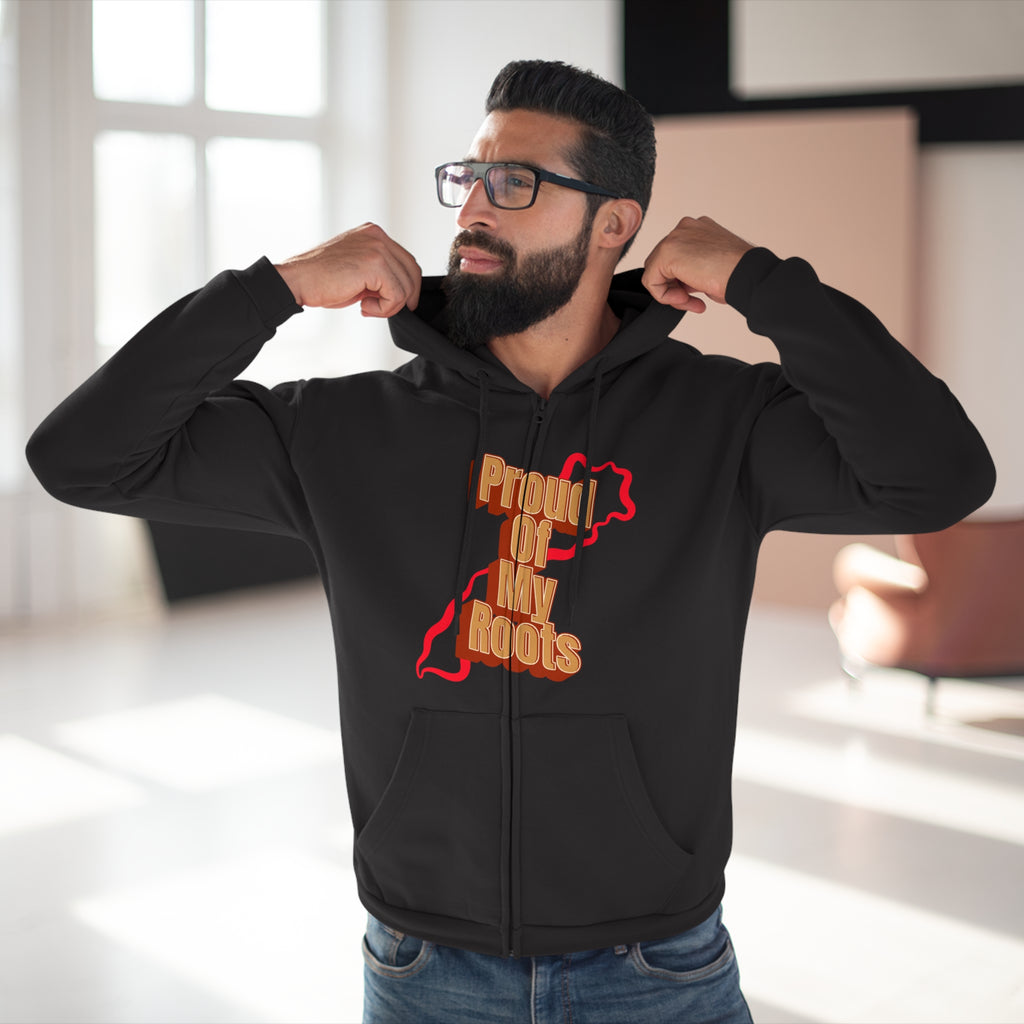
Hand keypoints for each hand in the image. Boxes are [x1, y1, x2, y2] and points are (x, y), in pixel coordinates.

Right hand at [274, 223, 421, 315]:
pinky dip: (384, 309)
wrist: (297, 280)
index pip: (406, 261)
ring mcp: (377, 248)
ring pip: (406, 286)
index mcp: (373, 234)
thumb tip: (400, 291)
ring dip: (390, 306)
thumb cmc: (321, 278)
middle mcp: (377, 236)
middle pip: (412, 272)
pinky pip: (396, 295)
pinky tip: (364, 306)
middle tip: (382, 309)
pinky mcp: (374, 264)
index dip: (405, 287)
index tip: (392, 302)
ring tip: (367, 307)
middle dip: (403, 297)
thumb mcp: (357, 269)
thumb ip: (379, 272)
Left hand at [641, 216, 752, 312]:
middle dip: (675, 287)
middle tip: (692, 301)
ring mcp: (675, 236)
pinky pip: (651, 280)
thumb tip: (678, 285)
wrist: (747, 274)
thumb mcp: (711, 268)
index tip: (698, 296)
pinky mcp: (667, 252)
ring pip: (655, 271)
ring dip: (671, 293)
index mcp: (698, 229)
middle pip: (663, 263)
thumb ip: (692, 270)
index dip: (683, 282)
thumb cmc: (738, 274)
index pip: (677, 257)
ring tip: (691, 302)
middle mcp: (685, 228)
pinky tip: (684, 299)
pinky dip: (663, 295)